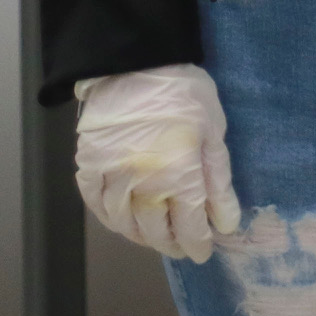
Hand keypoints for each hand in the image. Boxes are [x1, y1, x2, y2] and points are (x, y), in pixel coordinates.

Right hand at [74, 63, 240, 262]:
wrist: (136, 64)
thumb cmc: (185, 93)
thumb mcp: (214, 133)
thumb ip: (218, 181)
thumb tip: (227, 222)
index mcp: (179, 174)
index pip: (189, 224)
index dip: (197, 243)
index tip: (203, 252)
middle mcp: (142, 183)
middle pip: (155, 229)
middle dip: (171, 243)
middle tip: (181, 248)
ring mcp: (111, 177)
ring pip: (124, 223)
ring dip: (141, 236)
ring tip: (155, 239)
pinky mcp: (89, 166)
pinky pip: (96, 205)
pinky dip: (110, 219)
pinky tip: (122, 222)